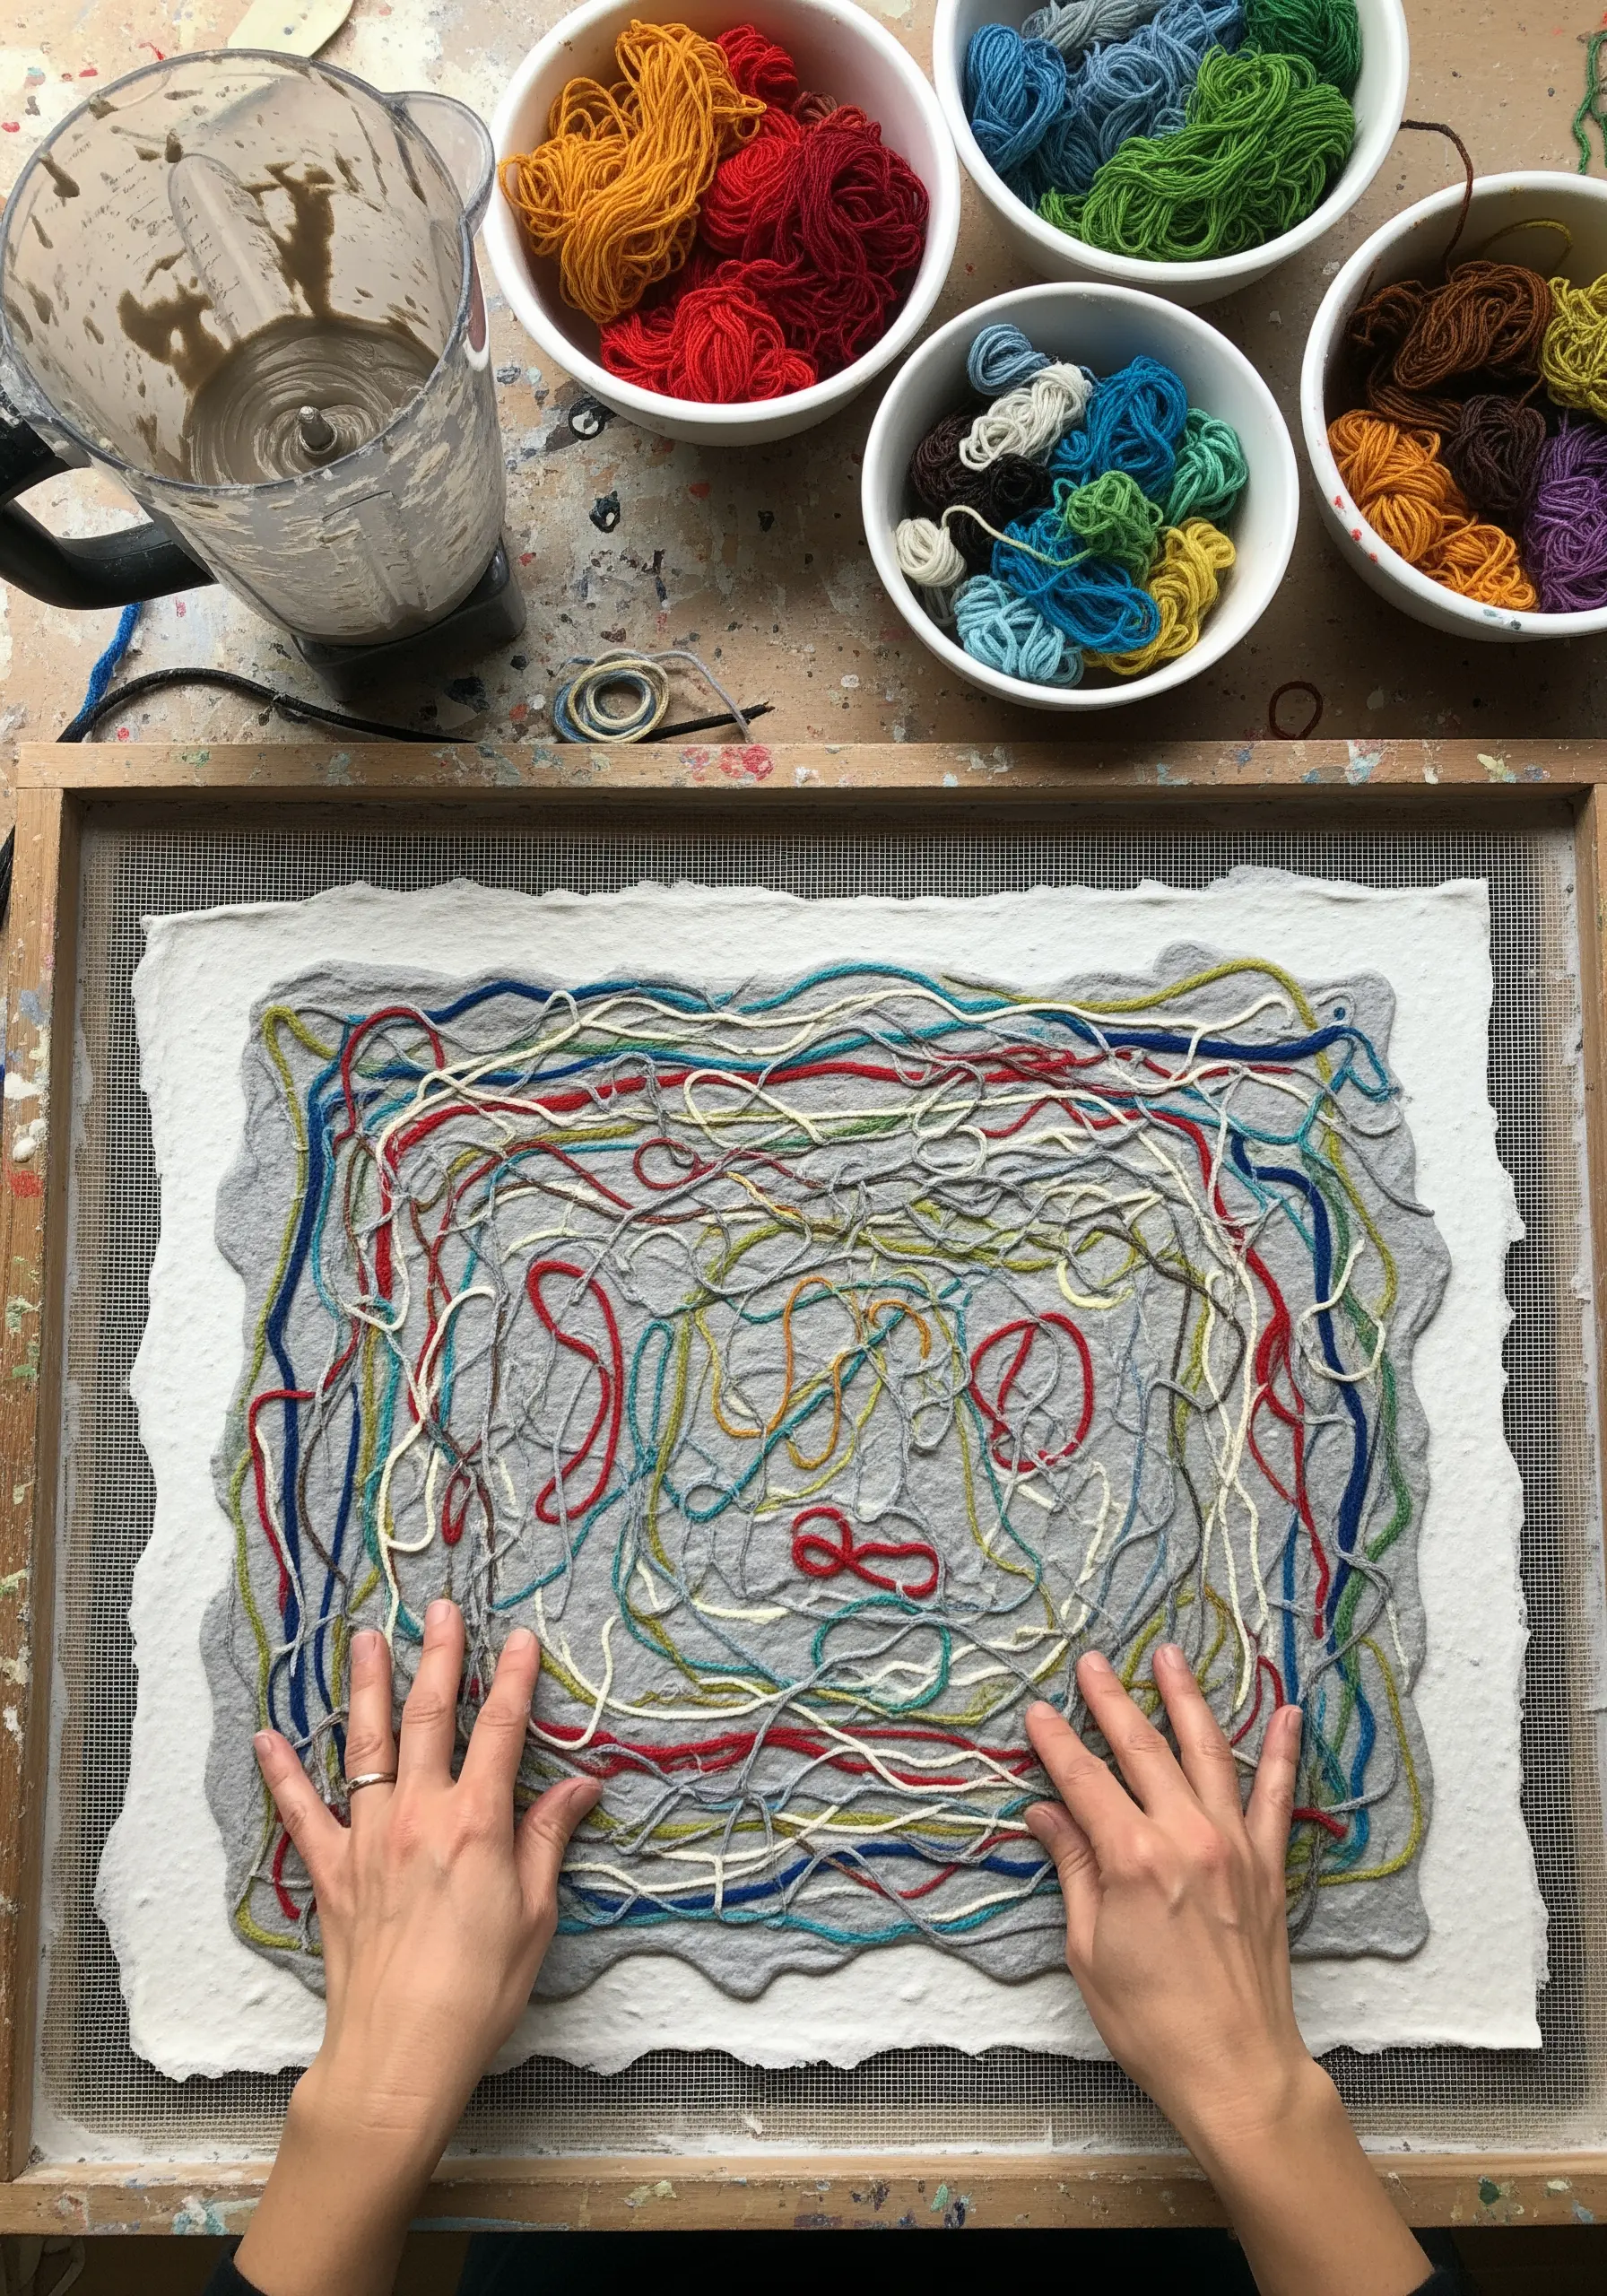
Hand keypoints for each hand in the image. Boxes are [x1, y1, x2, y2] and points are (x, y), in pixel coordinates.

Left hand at [235, 1601, 598, 2295]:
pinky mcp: (331, 1872)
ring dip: (365, 1686)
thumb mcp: (535, 1914)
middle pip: (428, 1718)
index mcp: (477, 1823)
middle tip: (439, 1609)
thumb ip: (548, 1839)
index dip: (513, 1680)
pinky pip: (302, 1811)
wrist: (400, 2051)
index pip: (500, 1731)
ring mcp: (368, 1838)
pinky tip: (268, 1737)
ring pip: (365, 1744)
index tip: (520, 1637)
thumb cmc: (479, 1991)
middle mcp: (418, 1815)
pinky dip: (283, 1773)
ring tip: (363, 1638)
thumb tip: (580, 1786)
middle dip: (438, 1657)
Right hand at [1025, 1646, 1430, 2295]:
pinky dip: (1282, 1750)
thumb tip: (1047, 1816)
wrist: (1236, 2070)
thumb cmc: (1152, 2024)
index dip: (1055, 1743)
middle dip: (1111, 1700)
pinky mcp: (1267, 1865)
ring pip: (1206, 1752)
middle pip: (1142, 1749)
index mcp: (1132, 1859)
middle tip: (1091, 1662)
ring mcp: (1233, 1846)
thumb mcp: (1089, 1950)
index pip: (1084, 1780)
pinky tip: (1286, 1712)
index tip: (1036, 1713)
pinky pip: (1276, 1794)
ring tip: (1170, 1656)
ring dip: (1185, 1699)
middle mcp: (1186, 1837)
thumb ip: (1074, 1870)